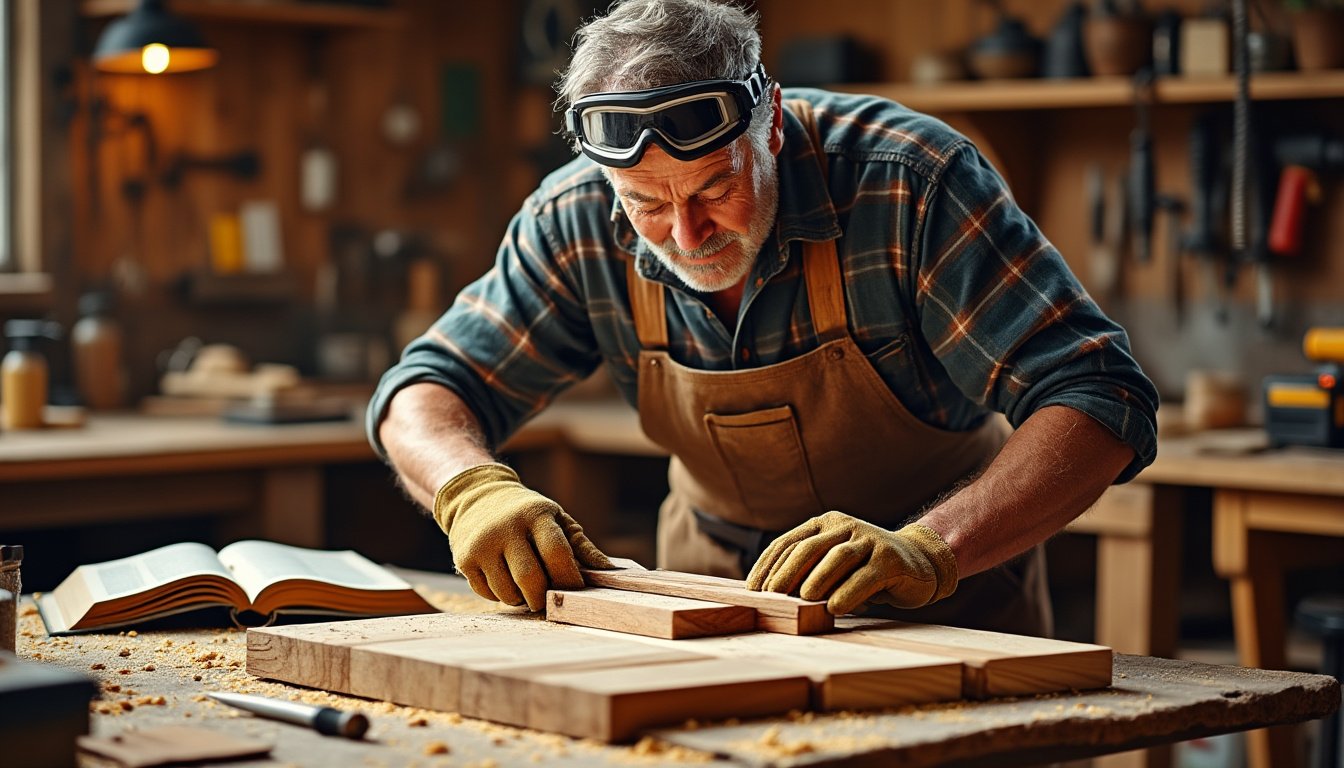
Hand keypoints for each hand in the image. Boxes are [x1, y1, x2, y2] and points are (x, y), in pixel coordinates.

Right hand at [433, 463, 612, 610]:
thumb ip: (581, 545)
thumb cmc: (527, 513)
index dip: (569, 579)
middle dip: (543, 598)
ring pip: (507, 593)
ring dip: (521, 600)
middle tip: (548, 599)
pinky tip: (505, 581)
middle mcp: (506, 527)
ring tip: (526, 588)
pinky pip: (487, 594)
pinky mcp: (464, 559)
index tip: (574, 590)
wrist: (476, 496)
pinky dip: (501, 596)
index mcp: (535, 514)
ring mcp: (482, 544)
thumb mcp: (556, 519)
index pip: (556, 553)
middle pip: (530, 579)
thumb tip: (609, 570)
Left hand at [745, 511, 957, 615]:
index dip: (768, 565)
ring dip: (817, 579)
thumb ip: (808, 572)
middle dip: (786, 573)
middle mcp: (845, 526)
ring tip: (803, 599)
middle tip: (771, 595)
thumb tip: (770, 596)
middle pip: (809, 547)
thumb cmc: (865, 569)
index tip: (753, 589)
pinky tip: (835, 608)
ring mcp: (870, 540)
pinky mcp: (891, 559)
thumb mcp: (833, 566)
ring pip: (838, 557)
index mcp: (825, 524)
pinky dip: (848, 593)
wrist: (919, 563)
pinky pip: (866, 576)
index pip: (789, 542)